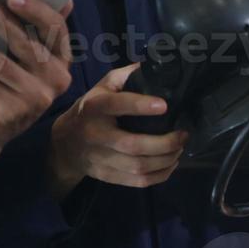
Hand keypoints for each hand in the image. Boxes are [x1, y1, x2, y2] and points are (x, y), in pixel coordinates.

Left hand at [0, 0, 73, 196]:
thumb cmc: (4, 81)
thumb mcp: (20, 55)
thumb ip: (34, 29)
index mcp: (61, 59)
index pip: (56, 27)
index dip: (36, 9)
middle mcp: (57, 80)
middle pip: (27, 43)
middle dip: (1, 20)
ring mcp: (36, 100)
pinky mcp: (12, 114)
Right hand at [46, 63, 188, 199]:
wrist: (65, 144)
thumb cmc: (90, 109)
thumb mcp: (102, 86)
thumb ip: (126, 76)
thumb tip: (156, 65)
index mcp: (94, 107)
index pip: (116, 106)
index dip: (140, 106)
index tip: (164, 105)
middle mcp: (96, 134)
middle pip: (132, 145)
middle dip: (164, 142)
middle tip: (183, 134)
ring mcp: (101, 158)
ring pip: (138, 166)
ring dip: (166, 160)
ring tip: (180, 149)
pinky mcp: (107, 176)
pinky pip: (138, 182)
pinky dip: (160, 175)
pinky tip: (171, 164)